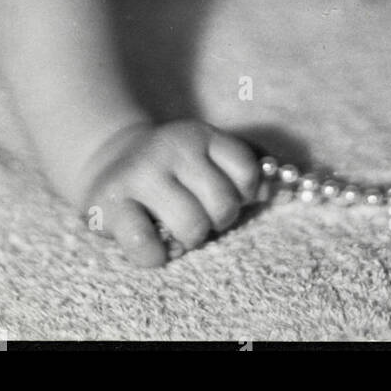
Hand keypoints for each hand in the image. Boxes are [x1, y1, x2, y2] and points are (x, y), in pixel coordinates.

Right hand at [79, 119, 261, 267]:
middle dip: (218, 220)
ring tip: (178, 229)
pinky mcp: (111, 205)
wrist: (109, 158)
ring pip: (190, 227)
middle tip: (202, 216)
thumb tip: (280, 189)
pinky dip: (157, 256)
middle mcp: (172, 149)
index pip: (246, 169)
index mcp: (201, 135)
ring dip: (190, 239)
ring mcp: (140, 175)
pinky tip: (155, 245)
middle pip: (222, 204)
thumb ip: (247, 165)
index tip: (232, 195)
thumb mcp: (209, 151)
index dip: (245, 192)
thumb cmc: (174, 166)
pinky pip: (146, 247)